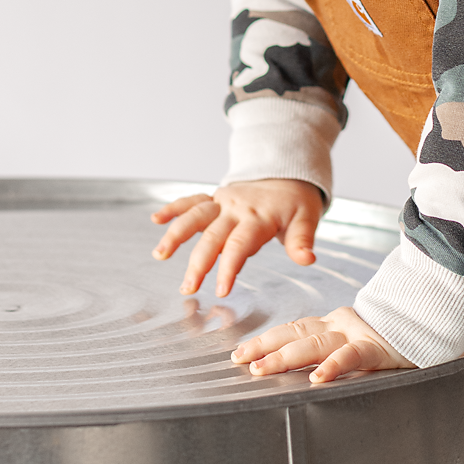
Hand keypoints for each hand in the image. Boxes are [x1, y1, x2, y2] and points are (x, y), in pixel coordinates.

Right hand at [148, 179, 321, 295]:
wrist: (288, 173)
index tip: (221, 290)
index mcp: (258, 217)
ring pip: (195, 216)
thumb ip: (302, 240)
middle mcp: (236, 209)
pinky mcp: (215, 198)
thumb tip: (307, 259)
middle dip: (198, 263)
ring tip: (160, 254)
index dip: (229, 267)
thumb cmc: (296, 202)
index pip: (240, 245)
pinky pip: (191, 200)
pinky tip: (156, 219)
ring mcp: (223, 202)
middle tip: (187, 288)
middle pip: (213, 236)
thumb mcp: (307, 218)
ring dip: (176, 234)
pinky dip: (173, 208)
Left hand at [232, 305, 412, 383]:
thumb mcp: (361, 341)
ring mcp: (358, 335)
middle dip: (265, 347)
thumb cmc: (399, 336)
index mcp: (335, 324)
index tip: (240, 352)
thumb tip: (311, 369)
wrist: (434, 317)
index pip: (294, 329)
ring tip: (261, 370)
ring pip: (315, 344)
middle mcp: (341, 326)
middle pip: (296, 334)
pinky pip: (353, 356)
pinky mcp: (378, 348)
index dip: (266, 339)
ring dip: (285, 357)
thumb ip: (338, 350)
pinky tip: (318, 377)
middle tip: (239, 361)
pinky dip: (334, 366)